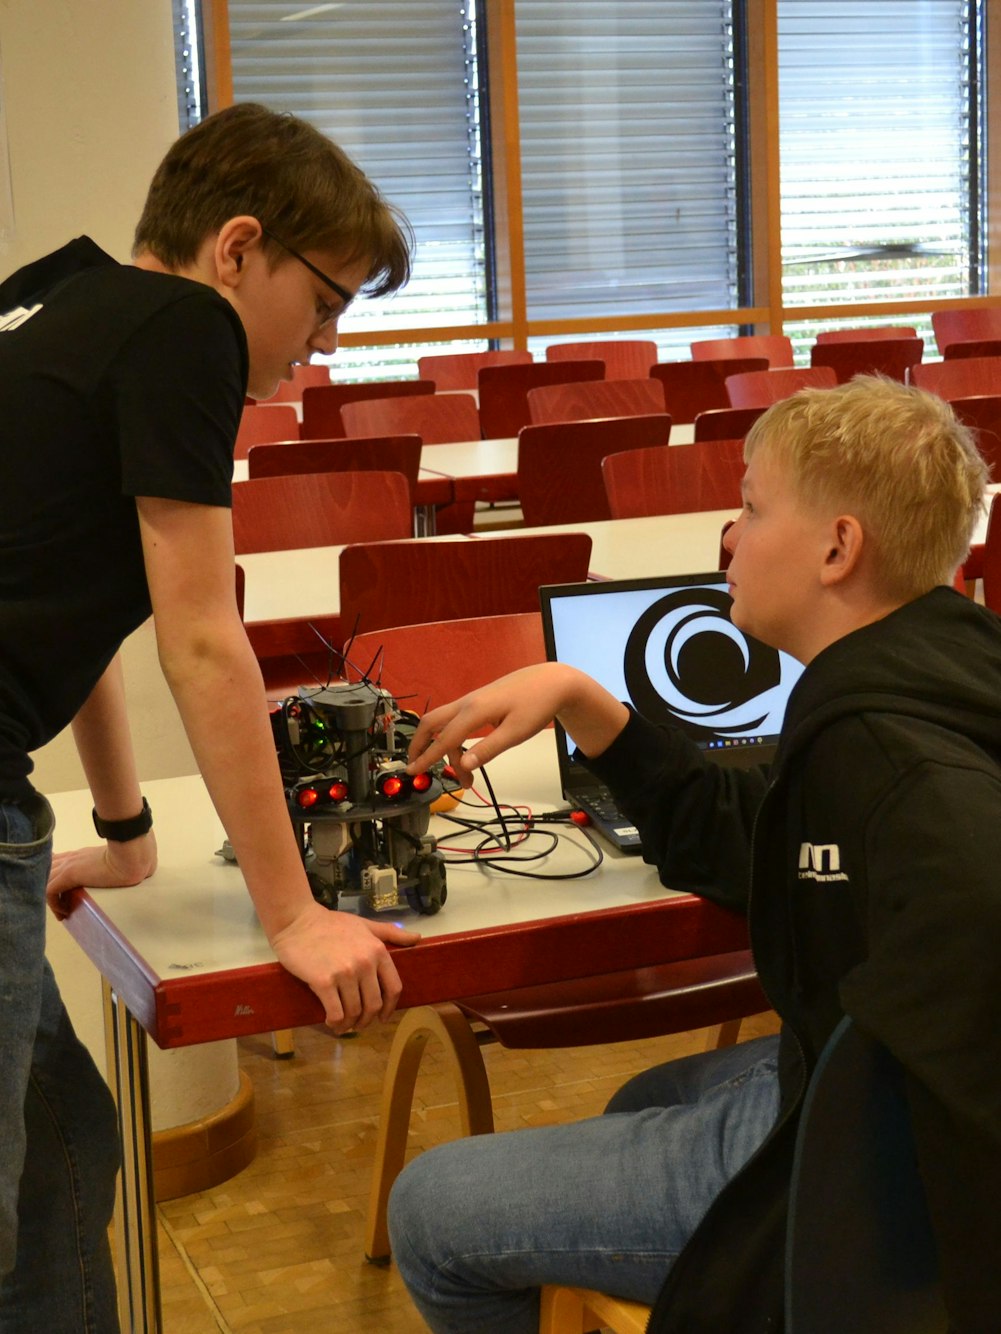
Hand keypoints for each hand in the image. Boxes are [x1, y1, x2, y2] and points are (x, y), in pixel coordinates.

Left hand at [46, 833, 158, 919]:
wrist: (134, 855)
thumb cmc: (136, 856)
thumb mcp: (124, 859)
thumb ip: (123, 862)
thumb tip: (142, 869)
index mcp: (83, 854)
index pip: (59, 860)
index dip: (55, 874)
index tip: (62, 892)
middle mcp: (73, 857)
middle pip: (46, 869)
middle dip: (48, 887)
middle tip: (61, 905)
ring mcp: (69, 864)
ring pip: (44, 880)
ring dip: (50, 898)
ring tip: (63, 912)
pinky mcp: (69, 874)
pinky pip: (49, 892)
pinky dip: (53, 904)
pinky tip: (65, 912)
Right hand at [269, 901, 419, 1032]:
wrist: (297, 921)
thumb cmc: (331, 923)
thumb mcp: (365, 925)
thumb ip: (391, 933)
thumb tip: (418, 938)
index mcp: (377, 951)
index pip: (393, 988)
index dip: (390, 1008)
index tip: (383, 1017)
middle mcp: (365, 963)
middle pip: (374, 1004)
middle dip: (367, 1020)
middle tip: (358, 1024)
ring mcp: (345, 973)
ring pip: (354, 1012)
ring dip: (350, 1025)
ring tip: (343, 1026)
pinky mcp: (323, 982)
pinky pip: (336, 1013)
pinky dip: (336, 1023)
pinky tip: (331, 1022)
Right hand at [406, 664, 627, 786]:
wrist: (551, 681)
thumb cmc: (536, 705)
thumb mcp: (516, 732)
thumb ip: (488, 749)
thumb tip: (464, 764)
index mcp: (475, 710)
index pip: (444, 738)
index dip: (427, 757)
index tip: (413, 771)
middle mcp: (467, 703)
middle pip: (430, 722)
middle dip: (419, 745)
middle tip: (417, 767)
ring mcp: (471, 700)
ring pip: (443, 722)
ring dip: (443, 748)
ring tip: (464, 776)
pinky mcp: (478, 702)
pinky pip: (455, 720)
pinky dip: (452, 738)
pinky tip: (465, 754)